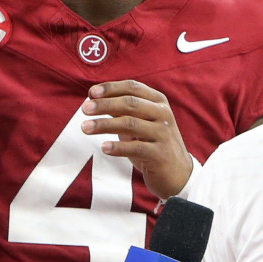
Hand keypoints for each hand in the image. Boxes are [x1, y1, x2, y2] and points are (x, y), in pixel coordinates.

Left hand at [81, 80, 194, 199]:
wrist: (178, 174)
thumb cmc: (153, 144)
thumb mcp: (141, 123)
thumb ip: (123, 111)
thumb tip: (94, 99)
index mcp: (158, 101)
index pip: (133, 87)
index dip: (111, 88)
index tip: (91, 93)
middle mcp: (163, 114)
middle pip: (130, 103)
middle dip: (105, 104)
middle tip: (84, 109)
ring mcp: (163, 133)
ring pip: (130, 124)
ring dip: (105, 125)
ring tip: (85, 127)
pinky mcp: (160, 154)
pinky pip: (136, 148)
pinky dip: (118, 147)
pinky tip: (103, 147)